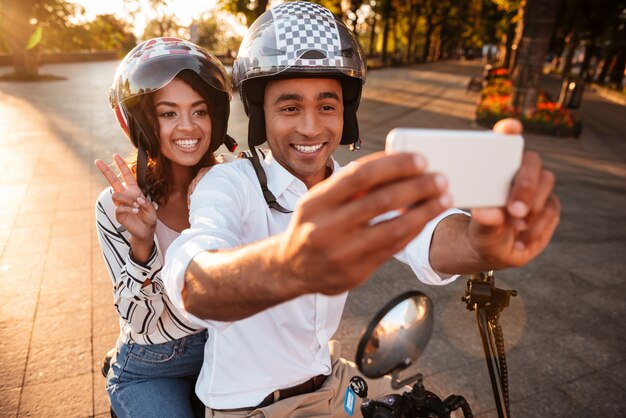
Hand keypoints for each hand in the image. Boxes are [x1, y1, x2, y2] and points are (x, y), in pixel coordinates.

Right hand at [95, 155, 157, 261]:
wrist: (146, 230)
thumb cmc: (149, 217)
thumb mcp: (152, 208)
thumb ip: (146, 202)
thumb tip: (136, 200)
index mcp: (133, 190)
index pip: (126, 175)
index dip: (121, 166)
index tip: (115, 155)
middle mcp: (125, 195)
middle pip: (113, 180)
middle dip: (106, 170)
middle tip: (97, 161)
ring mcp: (120, 204)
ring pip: (117, 195)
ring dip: (128, 200)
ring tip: (137, 206)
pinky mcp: (118, 213)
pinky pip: (120, 207)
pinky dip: (129, 209)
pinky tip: (135, 212)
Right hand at [275, 152, 451, 295]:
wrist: (291, 269)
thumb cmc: (312, 226)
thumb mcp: (319, 201)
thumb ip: (350, 186)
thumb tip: (394, 165)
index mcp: (316, 203)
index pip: (360, 175)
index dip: (394, 165)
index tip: (420, 159)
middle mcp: (326, 228)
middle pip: (381, 201)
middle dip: (417, 187)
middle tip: (440, 178)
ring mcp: (341, 253)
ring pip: (393, 229)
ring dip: (424, 212)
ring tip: (444, 198)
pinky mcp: (355, 273)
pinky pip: (393, 249)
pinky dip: (413, 231)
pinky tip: (426, 219)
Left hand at [468, 118, 560, 268]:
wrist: (494, 250)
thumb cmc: (482, 231)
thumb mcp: (479, 229)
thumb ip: (484, 221)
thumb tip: (487, 213)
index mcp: (495, 167)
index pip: (504, 141)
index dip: (508, 131)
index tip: (509, 128)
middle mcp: (517, 171)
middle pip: (531, 162)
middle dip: (525, 185)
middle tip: (514, 210)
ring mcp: (536, 186)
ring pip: (545, 183)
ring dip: (532, 207)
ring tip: (515, 226)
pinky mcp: (549, 204)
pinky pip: (550, 209)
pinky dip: (536, 227)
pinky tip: (520, 241)